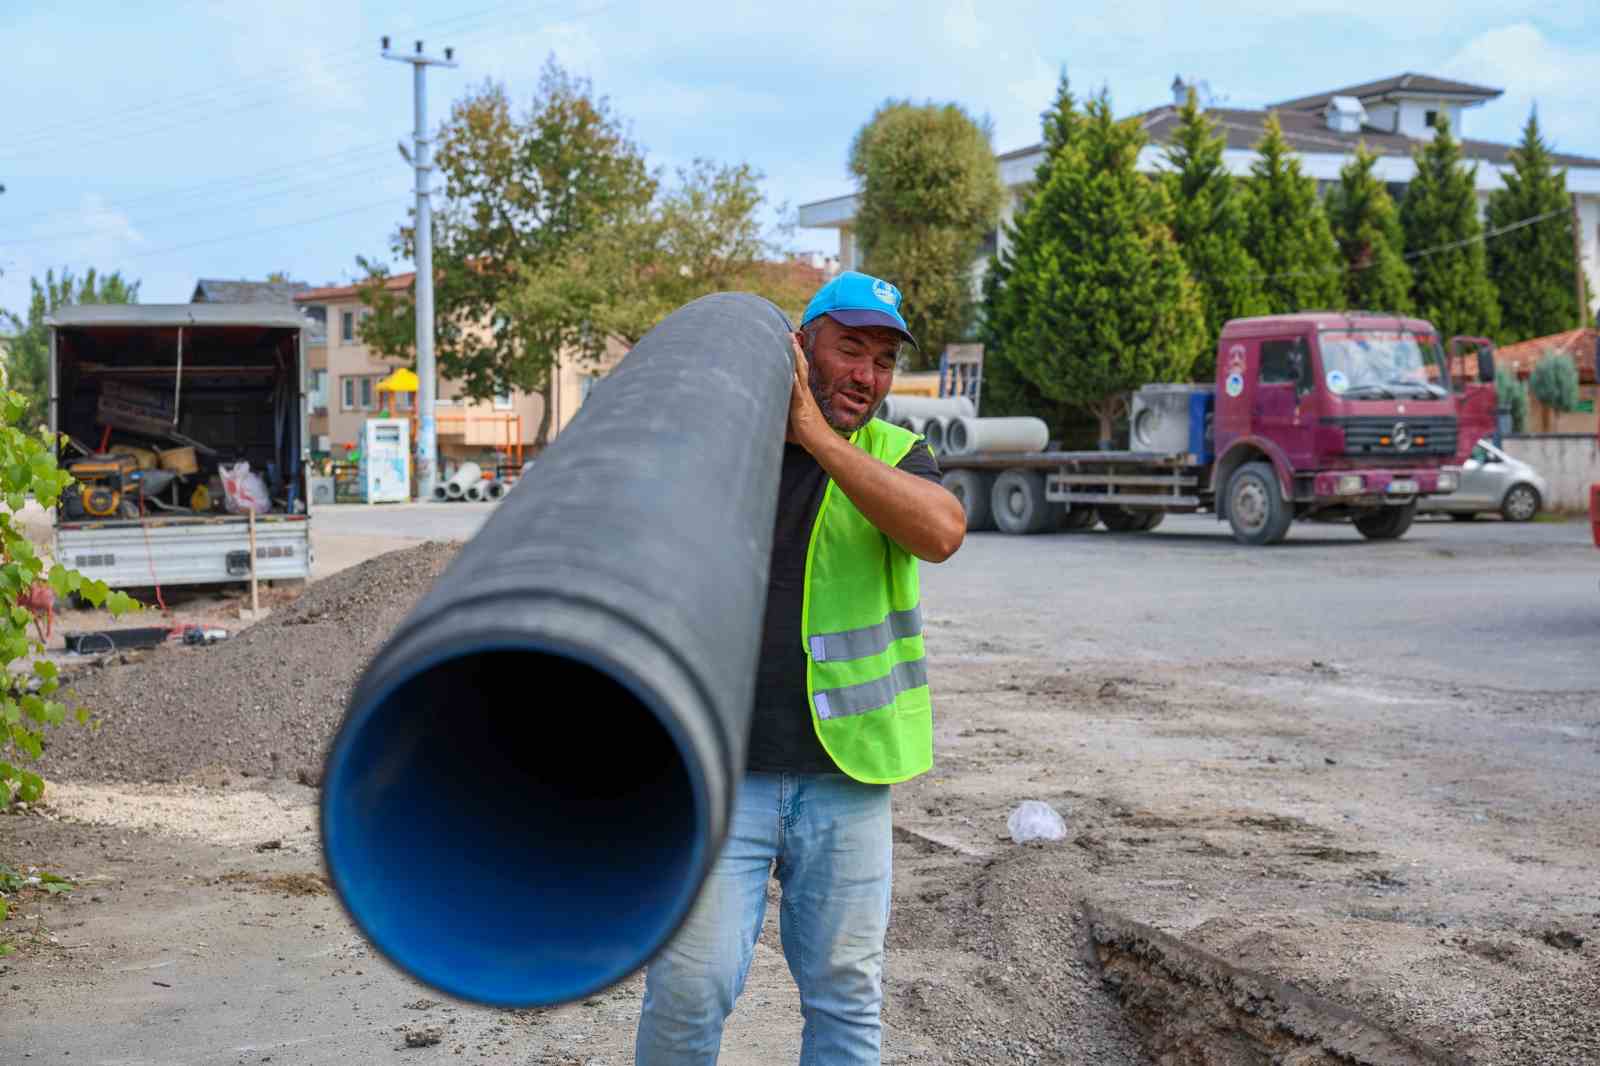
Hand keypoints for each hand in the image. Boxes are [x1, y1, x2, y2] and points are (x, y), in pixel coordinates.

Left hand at [786, 333, 828, 450]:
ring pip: (800, 375)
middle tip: (790, 334)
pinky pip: (798, 393)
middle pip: (801, 367)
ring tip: (791, 344)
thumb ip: (791, 409)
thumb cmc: (810, 434)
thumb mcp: (799, 417)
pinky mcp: (802, 409)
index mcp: (804, 395)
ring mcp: (804, 400)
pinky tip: (790, 371)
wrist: (824, 444)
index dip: (796, 356)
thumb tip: (779, 406)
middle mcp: (805, 394)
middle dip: (795, 350)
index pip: (800, 371)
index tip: (789, 341)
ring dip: (795, 359)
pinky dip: (794, 381)